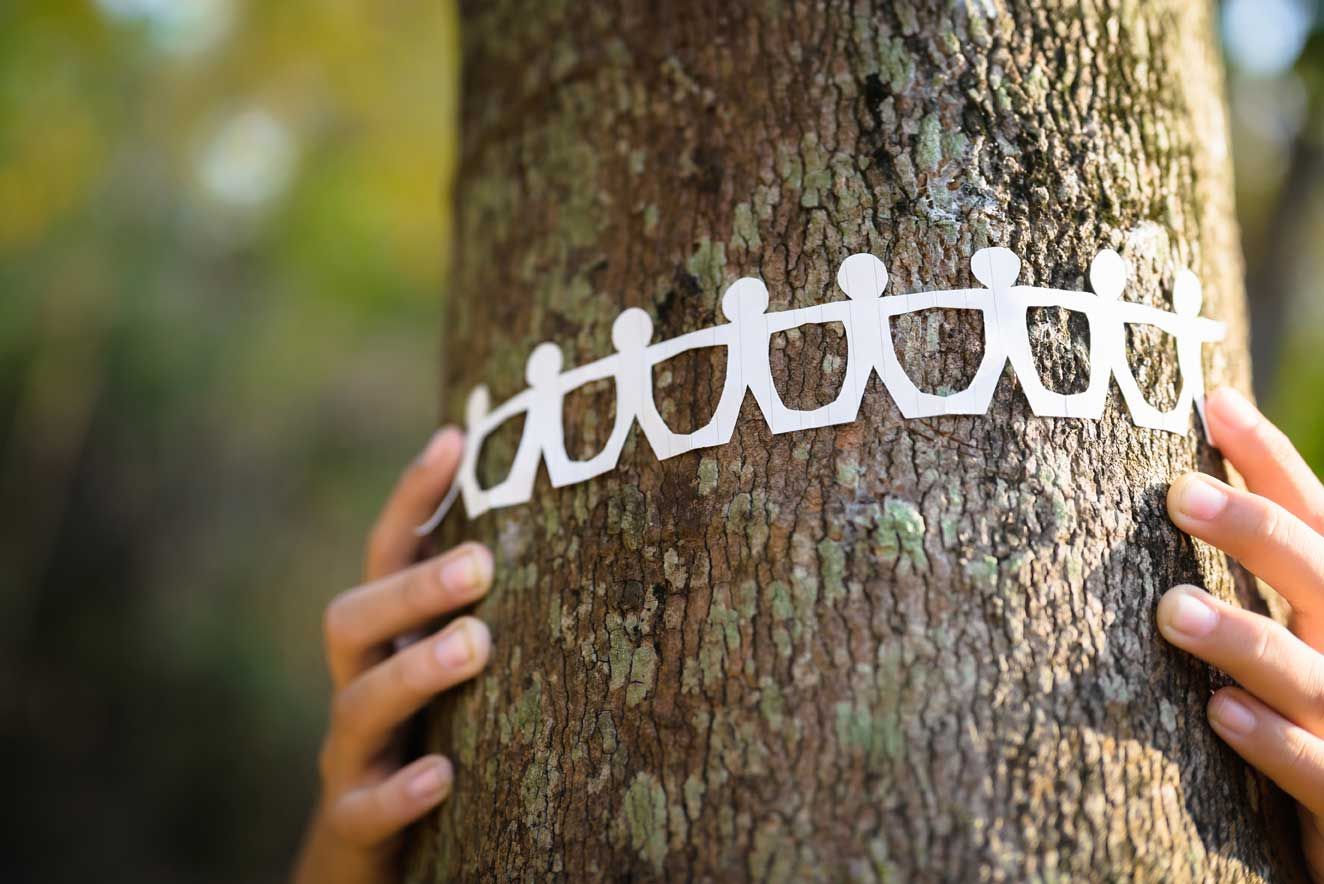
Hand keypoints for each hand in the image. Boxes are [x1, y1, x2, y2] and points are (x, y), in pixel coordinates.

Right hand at [293, 428, 493, 883]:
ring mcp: (351, 754)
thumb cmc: (436, 738)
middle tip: (480, 563)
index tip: (454, 438)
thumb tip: (569, 531)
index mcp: (384, 641)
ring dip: (415, 672)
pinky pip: (365, 806)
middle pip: (351, 620)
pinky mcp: (354, 822)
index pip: (384, 555)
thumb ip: (484, 612)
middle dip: (412, 587)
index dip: (413, 498)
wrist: (367, 851)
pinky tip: (444, 774)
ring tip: (474, 646)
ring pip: (359, 706)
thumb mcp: (454, 670)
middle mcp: (358, 685)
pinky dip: (401, 789)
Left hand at [1157, 387, 1323, 878]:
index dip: (1271, 458)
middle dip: (1257, 532)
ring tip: (1173, 611)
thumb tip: (1176, 485)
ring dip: (1246, 640)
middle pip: (1319, 575)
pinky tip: (1219, 711)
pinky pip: (1319, 772)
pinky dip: (1275, 743)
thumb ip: (1266, 570)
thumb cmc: (1313, 712)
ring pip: (1311, 673)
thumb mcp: (1299, 631)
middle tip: (1177, 494)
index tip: (1213, 401)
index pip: (1316, 516)